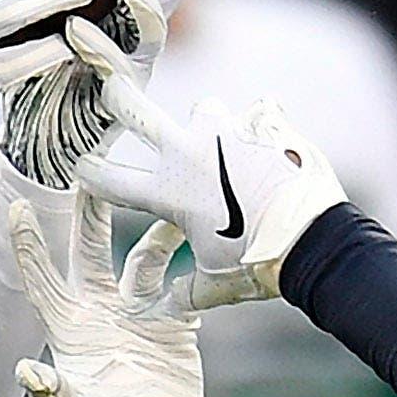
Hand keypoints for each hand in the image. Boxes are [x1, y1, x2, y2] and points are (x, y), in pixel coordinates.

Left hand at [0, 0, 199, 191]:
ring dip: (144, 4)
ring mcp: (132, 69)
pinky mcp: (118, 102)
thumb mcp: (34, 22)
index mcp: (123, 13)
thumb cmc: (35, 76)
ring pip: (154, 31)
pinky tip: (75, 31)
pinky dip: (97, 48)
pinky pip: (115, 70)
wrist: (37, 144)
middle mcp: (136, 36)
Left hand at [9, 198, 200, 396]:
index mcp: (69, 332)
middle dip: (93, 212)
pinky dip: (199, 272)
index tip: (13, 206)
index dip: (29, 245)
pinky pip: (187, 290)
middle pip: (93, 252)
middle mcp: (102, 316)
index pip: (43, 280)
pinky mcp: (175, 331)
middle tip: (93, 168)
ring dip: (158, 230)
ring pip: (146, 259)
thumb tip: (25, 369)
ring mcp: (139, 319)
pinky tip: (213, 246)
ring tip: (173, 198)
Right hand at [68, 34, 346, 311]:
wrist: (314, 240)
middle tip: (111, 89)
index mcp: (167, 192)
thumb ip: (186, 293)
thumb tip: (167, 308)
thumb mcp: (217, 284)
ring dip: (208, 125)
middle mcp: (188, 153)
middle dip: (117, 98)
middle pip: (134, 111)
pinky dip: (260, 127)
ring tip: (227, 146)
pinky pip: (257, 112)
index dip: (88, 173)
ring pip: (203, 109)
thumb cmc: (259, 264)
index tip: (82, 167)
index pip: (108, 179)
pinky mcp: (262, 121)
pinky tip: (272, 145)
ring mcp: (225, 131)